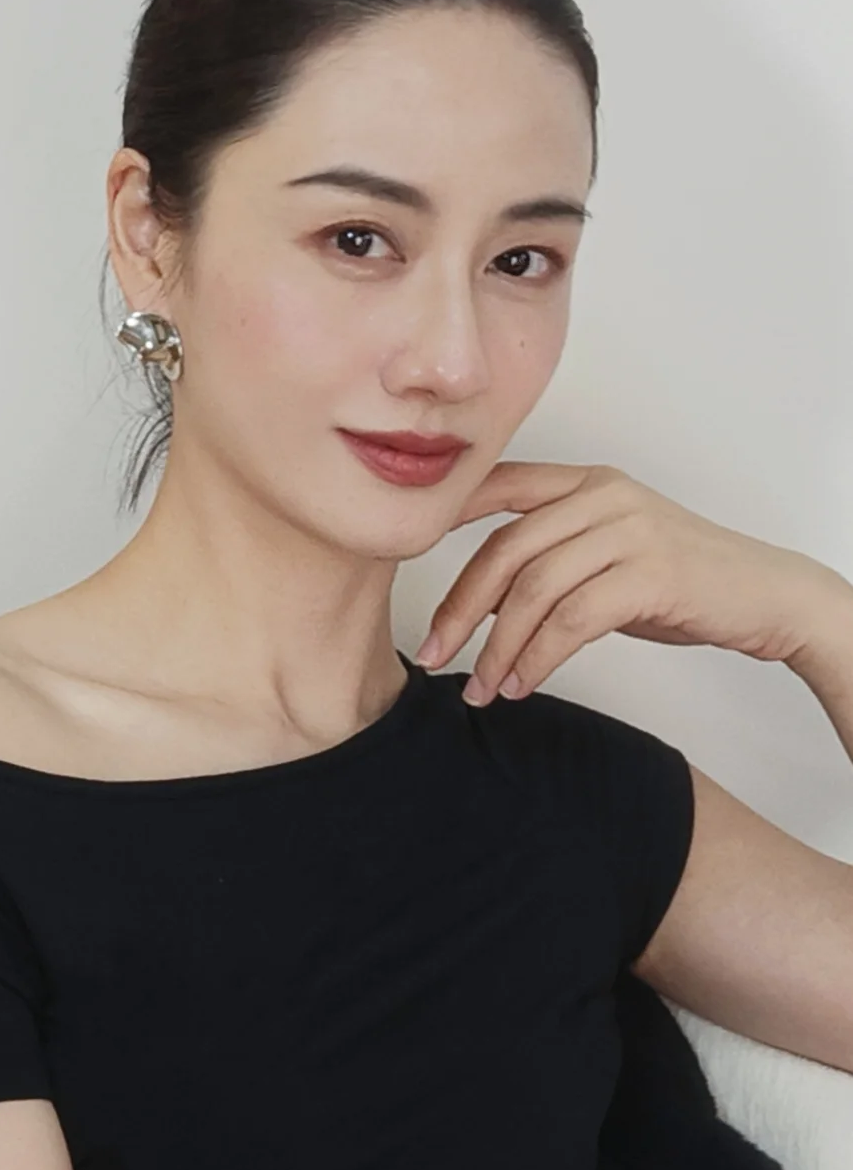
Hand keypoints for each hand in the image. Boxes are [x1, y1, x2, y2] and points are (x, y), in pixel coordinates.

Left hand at [415, 461, 841, 705]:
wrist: (766, 595)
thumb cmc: (680, 581)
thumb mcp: (607, 556)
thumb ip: (549, 563)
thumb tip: (479, 605)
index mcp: (586, 481)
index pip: (499, 488)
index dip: (446, 520)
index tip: (403, 562)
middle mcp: (603, 495)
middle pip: (505, 549)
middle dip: (460, 608)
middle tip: (434, 654)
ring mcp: (628, 530)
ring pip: (534, 589)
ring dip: (498, 647)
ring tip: (481, 688)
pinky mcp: (651, 573)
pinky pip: (572, 620)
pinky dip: (539, 658)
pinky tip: (523, 684)